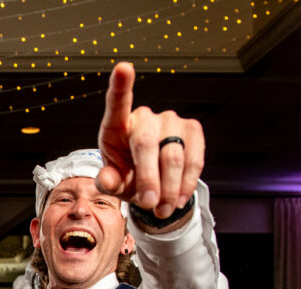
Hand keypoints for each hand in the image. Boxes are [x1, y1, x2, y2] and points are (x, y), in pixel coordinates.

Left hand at [97, 62, 204, 218]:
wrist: (152, 183)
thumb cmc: (126, 176)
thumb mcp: (113, 183)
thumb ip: (107, 182)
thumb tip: (106, 181)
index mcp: (117, 125)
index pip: (117, 103)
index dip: (120, 86)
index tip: (123, 68)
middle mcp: (143, 117)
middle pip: (146, 144)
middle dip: (149, 179)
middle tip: (151, 205)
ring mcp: (170, 120)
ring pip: (173, 155)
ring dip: (170, 188)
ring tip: (163, 209)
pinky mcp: (192, 129)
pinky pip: (193, 158)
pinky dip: (186, 183)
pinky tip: (178, 197)